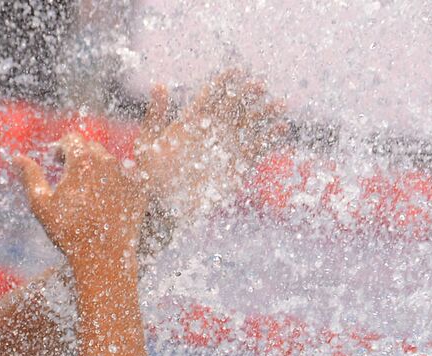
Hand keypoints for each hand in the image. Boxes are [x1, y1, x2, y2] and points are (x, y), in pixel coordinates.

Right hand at [14, 136, 145, 264]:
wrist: (104, 258)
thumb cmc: (69, 232)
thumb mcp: (41, 204)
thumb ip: (30, 176)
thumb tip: (17, 158)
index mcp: (83, 160)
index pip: (72, 139)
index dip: (61, 149)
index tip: (56, 162)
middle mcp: (108, 161)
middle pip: (91, 148)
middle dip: (79, 158)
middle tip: (70, 178)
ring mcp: (127, 175)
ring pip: (110, 163)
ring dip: (98, 171)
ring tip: (88, 194)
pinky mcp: (140, 190)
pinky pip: (126, 179)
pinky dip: (116, 185)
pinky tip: (106, 204)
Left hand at [134, 69, 286, 217]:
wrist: (167, 207)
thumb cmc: (152, 176)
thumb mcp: (148, 145)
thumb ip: (156, 116)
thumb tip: (158, 84)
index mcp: (193, 119)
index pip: (212, 94)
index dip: (225, 82)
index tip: (237, 71)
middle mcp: (214, 128)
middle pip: (236, 104)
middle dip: (249, 93)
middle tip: (259, 85)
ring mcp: (228, 145)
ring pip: (252, 123)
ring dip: (266, 112)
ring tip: (280, 104)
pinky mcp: (239, 165)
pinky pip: (259, 148)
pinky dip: (272, 138)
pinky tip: (283, 127)